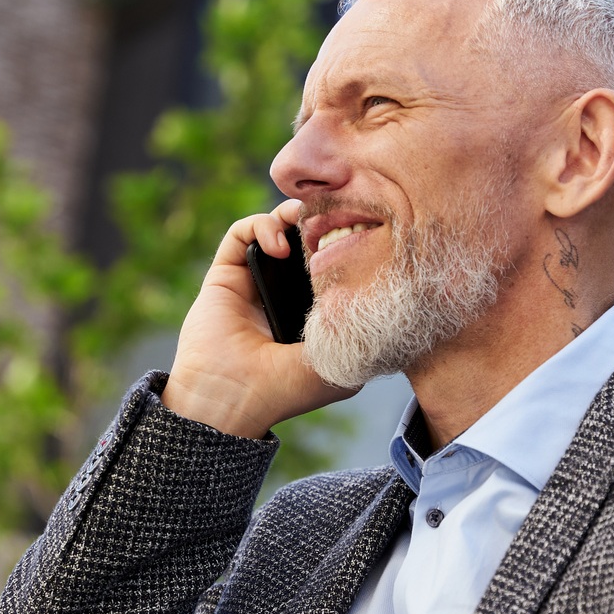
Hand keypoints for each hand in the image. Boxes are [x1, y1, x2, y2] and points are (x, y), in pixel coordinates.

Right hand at [163, 200, 356, 438]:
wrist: (232, 397)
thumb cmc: (286, 389)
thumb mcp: (341, 365)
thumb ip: (362, 334)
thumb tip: (387, 299)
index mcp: (310, 313)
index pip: (332, 263)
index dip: (347, 243)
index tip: (364, 234)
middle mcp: (283, 294)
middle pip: (305, 240)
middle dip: (321, 222)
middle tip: (337, 216)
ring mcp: (253, 282)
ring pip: (275, 228)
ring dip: (292, 216)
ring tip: (307, 221)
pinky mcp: (226, 275)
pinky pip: (243, 234)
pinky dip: (262, 226)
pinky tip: (278, 244)